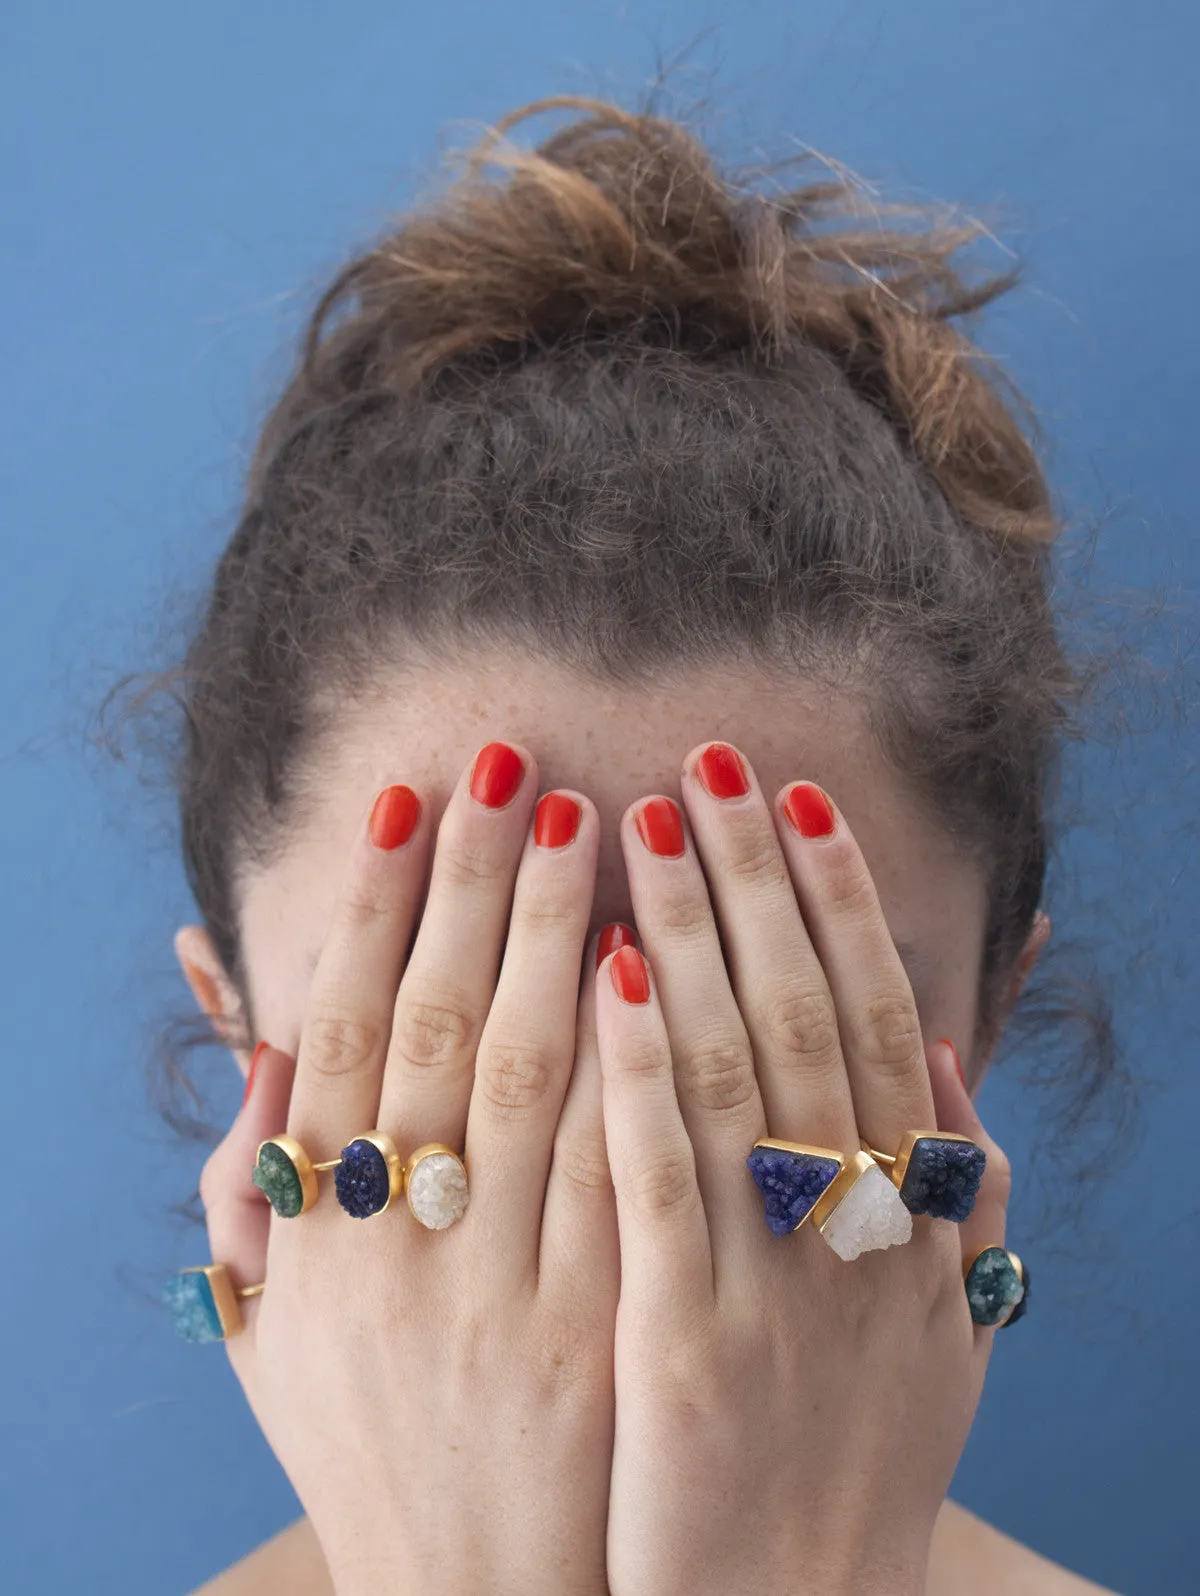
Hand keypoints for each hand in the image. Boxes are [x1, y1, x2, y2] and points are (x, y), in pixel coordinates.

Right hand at [197, 743, 618, 1595]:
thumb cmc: (370, 1456)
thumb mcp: (273, 1341)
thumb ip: (250, 1201)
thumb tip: (259, 1050)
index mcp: (319, 1242)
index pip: (344, 1033)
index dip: (370, 907)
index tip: (405, 797)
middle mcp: (410, 1249)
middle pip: (446, 1025)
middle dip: (481, 882)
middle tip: (517, 762)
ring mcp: (519, 1285)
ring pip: (547, 1078)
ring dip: (572, 935)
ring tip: (607, 817)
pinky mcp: (618, 1323)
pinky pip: (639, 1171)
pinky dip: (650, 1062)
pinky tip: (673, 965)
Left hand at [590, 742, 1011, 1595]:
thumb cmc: (857, 1472)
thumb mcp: (943, 1334)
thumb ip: (960, 1197)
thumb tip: (952, 1054)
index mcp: (914, 1219)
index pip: (877, 1017)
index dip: (838, 899)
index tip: (791, 798)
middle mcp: (858, 1231)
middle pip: (804, 1011)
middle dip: (751, 876)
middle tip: (704, 758)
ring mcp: (776, 1285)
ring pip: (733, 1070)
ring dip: (686, 931)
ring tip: (635, 818)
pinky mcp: (686, 1344)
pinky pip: (662, 1183)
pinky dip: (641, 1069)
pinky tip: (603, 969)